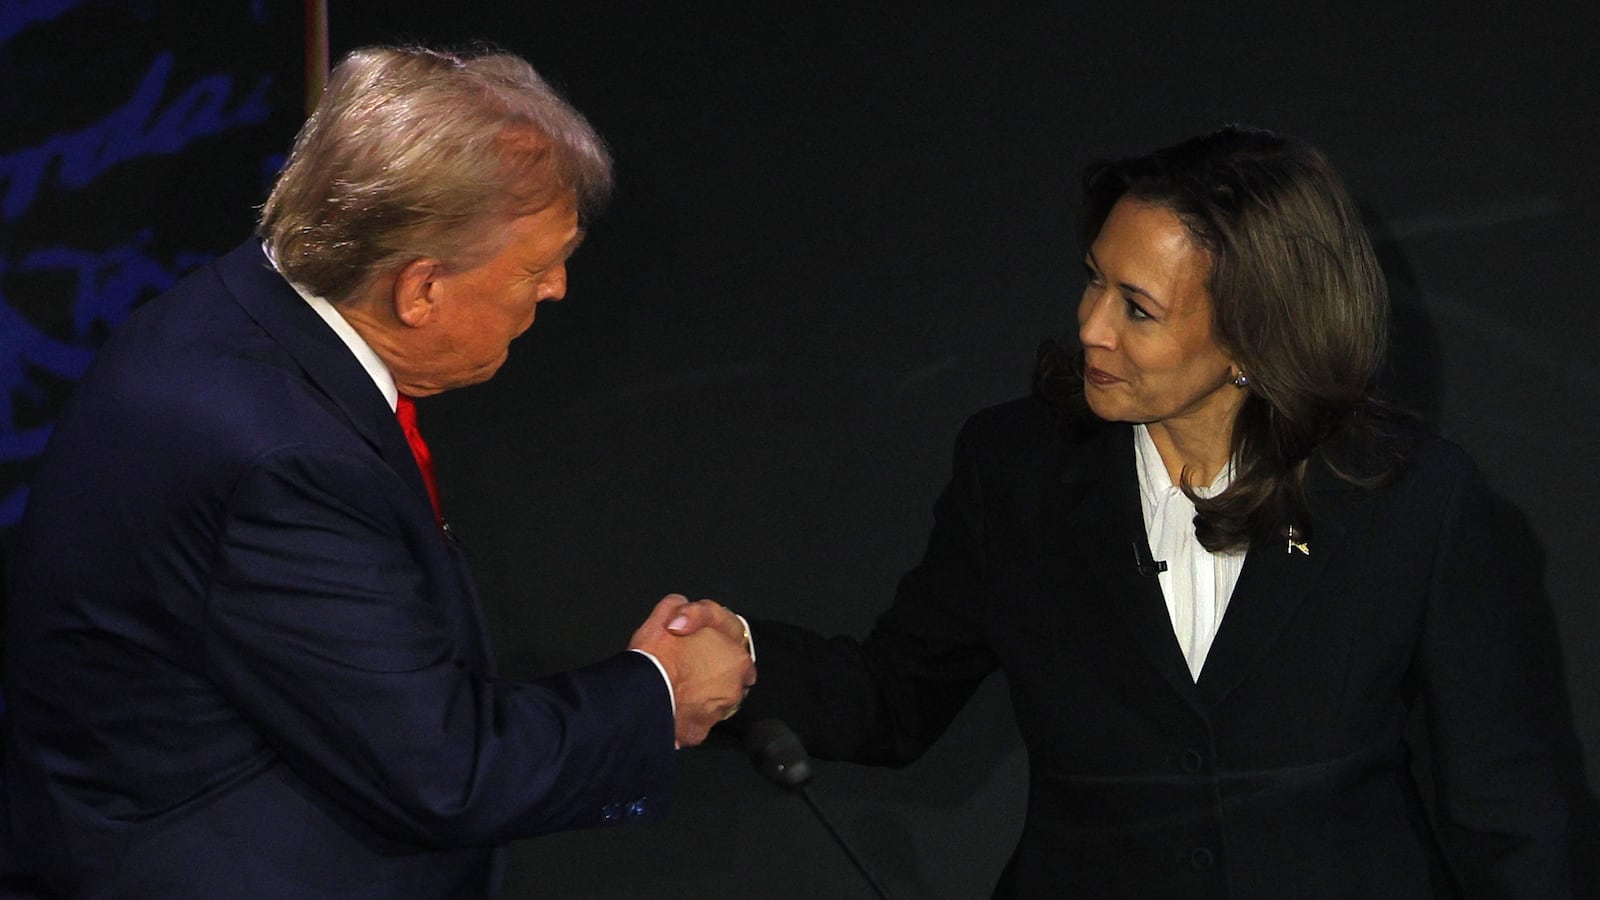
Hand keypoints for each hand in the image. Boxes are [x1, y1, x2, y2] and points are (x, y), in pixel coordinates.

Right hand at [630, 595, 755, 746]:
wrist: (642, 697)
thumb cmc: (657, 657)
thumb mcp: (666, 615)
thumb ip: (680, 607)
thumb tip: (679, 608)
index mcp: (735, 657)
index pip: (730, 645)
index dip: (708, 637)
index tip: (693, 642)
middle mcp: (734, 687)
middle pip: (725, 673)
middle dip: (708, 667)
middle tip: (683, 663)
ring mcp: (718, 712)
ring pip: (711, 699)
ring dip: (698, 692)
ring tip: (673, 685)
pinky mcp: (699, 732)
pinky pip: (694, 720)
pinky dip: (684, 714)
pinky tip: (668, 705)